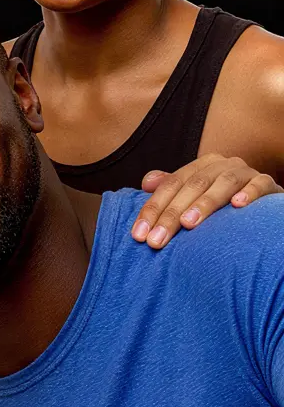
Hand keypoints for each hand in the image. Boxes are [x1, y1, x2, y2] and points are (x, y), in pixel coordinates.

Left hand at [131, 155, 281, 248]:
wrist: (264, 205)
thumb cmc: (222, 202)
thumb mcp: (195, 194)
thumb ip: (172, 188)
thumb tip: (146, 183)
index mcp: (200, 166)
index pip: (170, 185)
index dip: (152, 209)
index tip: (138, 236)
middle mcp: (221, 165)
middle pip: (191, 186)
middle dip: (171, 214)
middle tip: (156, 241)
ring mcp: (245, 172)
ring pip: (222, 183)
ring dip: (205, 203)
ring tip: (189, 224)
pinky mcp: (268, 183)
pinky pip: (260, 184)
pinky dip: (249, 193)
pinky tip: (238, 206)